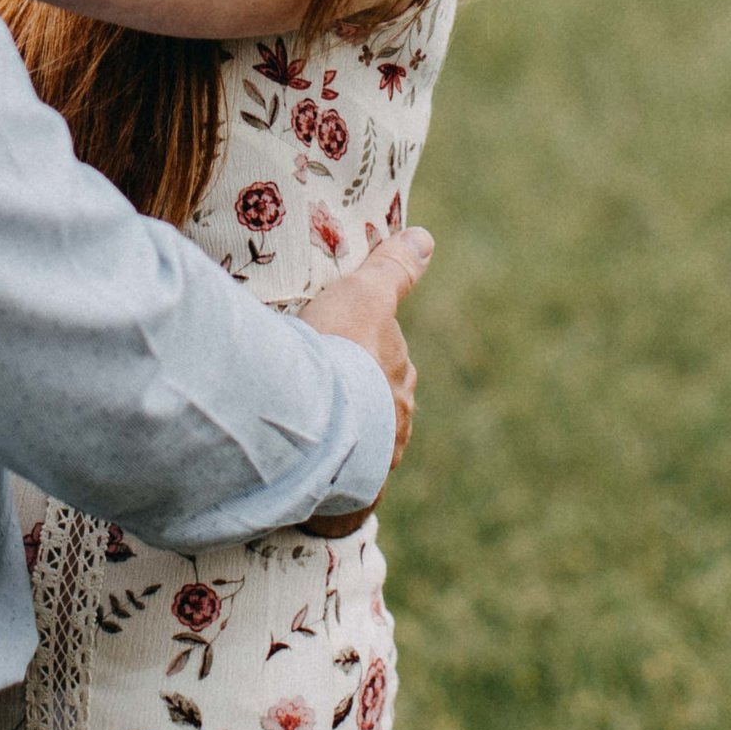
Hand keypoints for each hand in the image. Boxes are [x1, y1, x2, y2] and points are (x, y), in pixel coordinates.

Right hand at [297, 225, 432, 527]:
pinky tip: (305, 464)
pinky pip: (340, 476)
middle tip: (319, 387)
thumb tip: (425, 238)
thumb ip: (391, 269)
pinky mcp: (350, 491)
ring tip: (308, 428)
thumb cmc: (339, 352)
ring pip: (360, 440)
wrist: (319, 427)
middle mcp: (396, 419)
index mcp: (399, 376)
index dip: (362, 351)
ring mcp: (375, 457)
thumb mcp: (362, 295)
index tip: (338, 349)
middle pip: (377, 402)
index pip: (386, 359)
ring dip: (343, 433)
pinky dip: (328, 467)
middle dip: (356, 396)